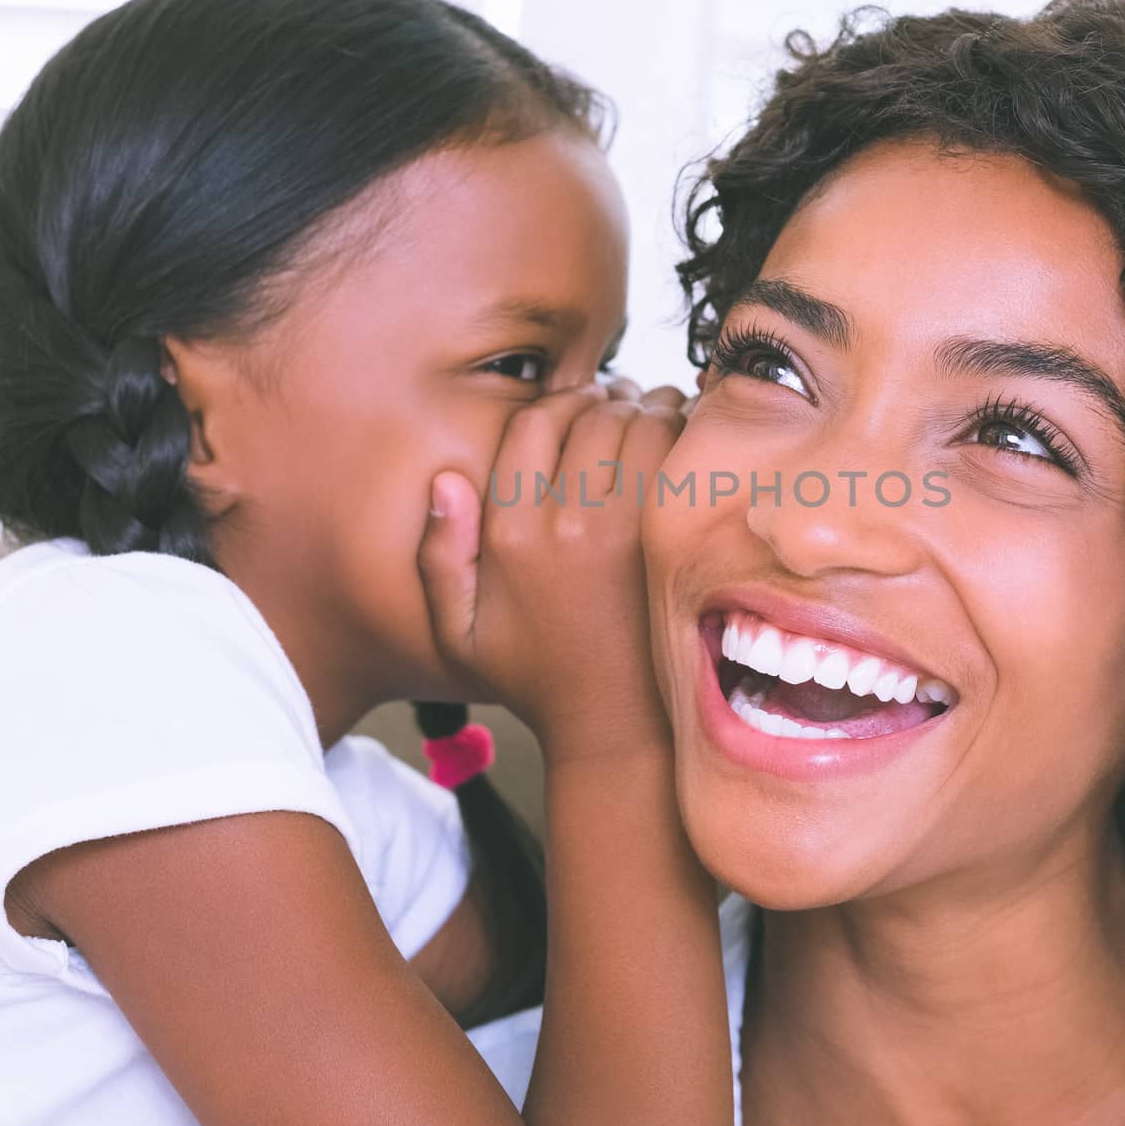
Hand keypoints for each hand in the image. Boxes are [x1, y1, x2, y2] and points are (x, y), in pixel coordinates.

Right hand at [417, 382, 685, 754]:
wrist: (614, 725)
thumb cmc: (537, 676)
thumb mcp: (459, 631)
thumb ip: (440, 555)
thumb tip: (445, 481)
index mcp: (509, 533)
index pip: (535, 423)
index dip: (559, 406)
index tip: (579, 411)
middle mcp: (562, 521)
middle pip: (591, 413)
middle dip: (608, 401)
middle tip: (624, 406)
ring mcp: (622, 527)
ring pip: (639, 422)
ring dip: (650, 409)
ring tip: (655, 417)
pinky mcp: (669, 536)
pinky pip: (678, 454)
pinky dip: (684, 436)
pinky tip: (683, 446)